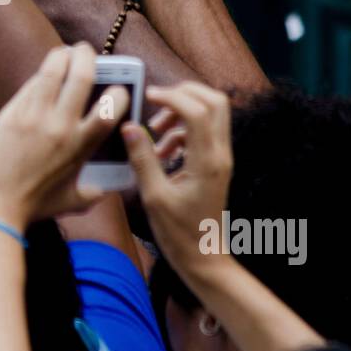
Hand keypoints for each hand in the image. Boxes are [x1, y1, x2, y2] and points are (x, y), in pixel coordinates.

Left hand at [0, 43, 126, 229]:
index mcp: (82, 146)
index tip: (115, 89)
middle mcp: (62, 126)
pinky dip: (41, 73)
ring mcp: (36, 116)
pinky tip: (43, 72)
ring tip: (65, 53)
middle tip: (85, 51)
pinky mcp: (13, 112)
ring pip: (54, 70)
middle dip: (88, 56)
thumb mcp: (72, 201)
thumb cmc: (33, 206)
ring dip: (63, 55)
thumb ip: (93, 193)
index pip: (112, 108)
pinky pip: (32, 83)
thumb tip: (105, 189)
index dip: (118, 93)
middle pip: (83, 76)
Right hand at [122, 82, 233, 269]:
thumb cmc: (180, 233)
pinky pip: (203, 132)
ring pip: (211, 113)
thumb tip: (130, 127)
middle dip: (184, 93)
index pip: (198, 111)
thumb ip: (143, 159)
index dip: (172, 97)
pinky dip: (182, 130)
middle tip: (156, 103)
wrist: (205, 257)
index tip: (148, 96)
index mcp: (207, 161)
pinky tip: (161, 151)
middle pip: (215, 101)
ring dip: (181, 112)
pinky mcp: (215, 163)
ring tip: (154, 131)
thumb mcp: (154, 196)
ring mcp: (221, 158)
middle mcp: (220, 154)